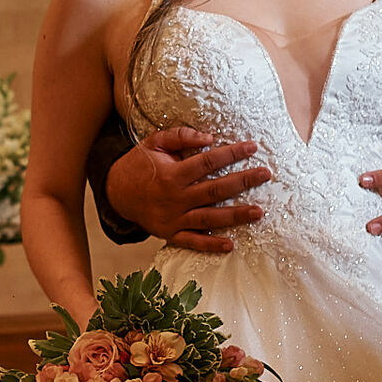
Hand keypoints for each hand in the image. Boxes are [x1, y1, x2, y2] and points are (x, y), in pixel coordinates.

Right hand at [106, 125, 268, 253]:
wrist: (115, 192)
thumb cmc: (139, 165)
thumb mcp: (153, 143)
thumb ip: (180, 137)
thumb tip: (209, 138)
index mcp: (172, 174)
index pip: (208, 162)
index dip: (231, 153)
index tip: (252, 147)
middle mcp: (175, 198)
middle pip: (215, 190)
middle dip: (243, 181)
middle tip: (266, 174)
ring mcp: (173, 218)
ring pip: (209, 217)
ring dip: (235, 215)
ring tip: (259, 212)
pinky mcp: (170, 233)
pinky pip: (192, 242)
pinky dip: (210, 245)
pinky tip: (230, 245)